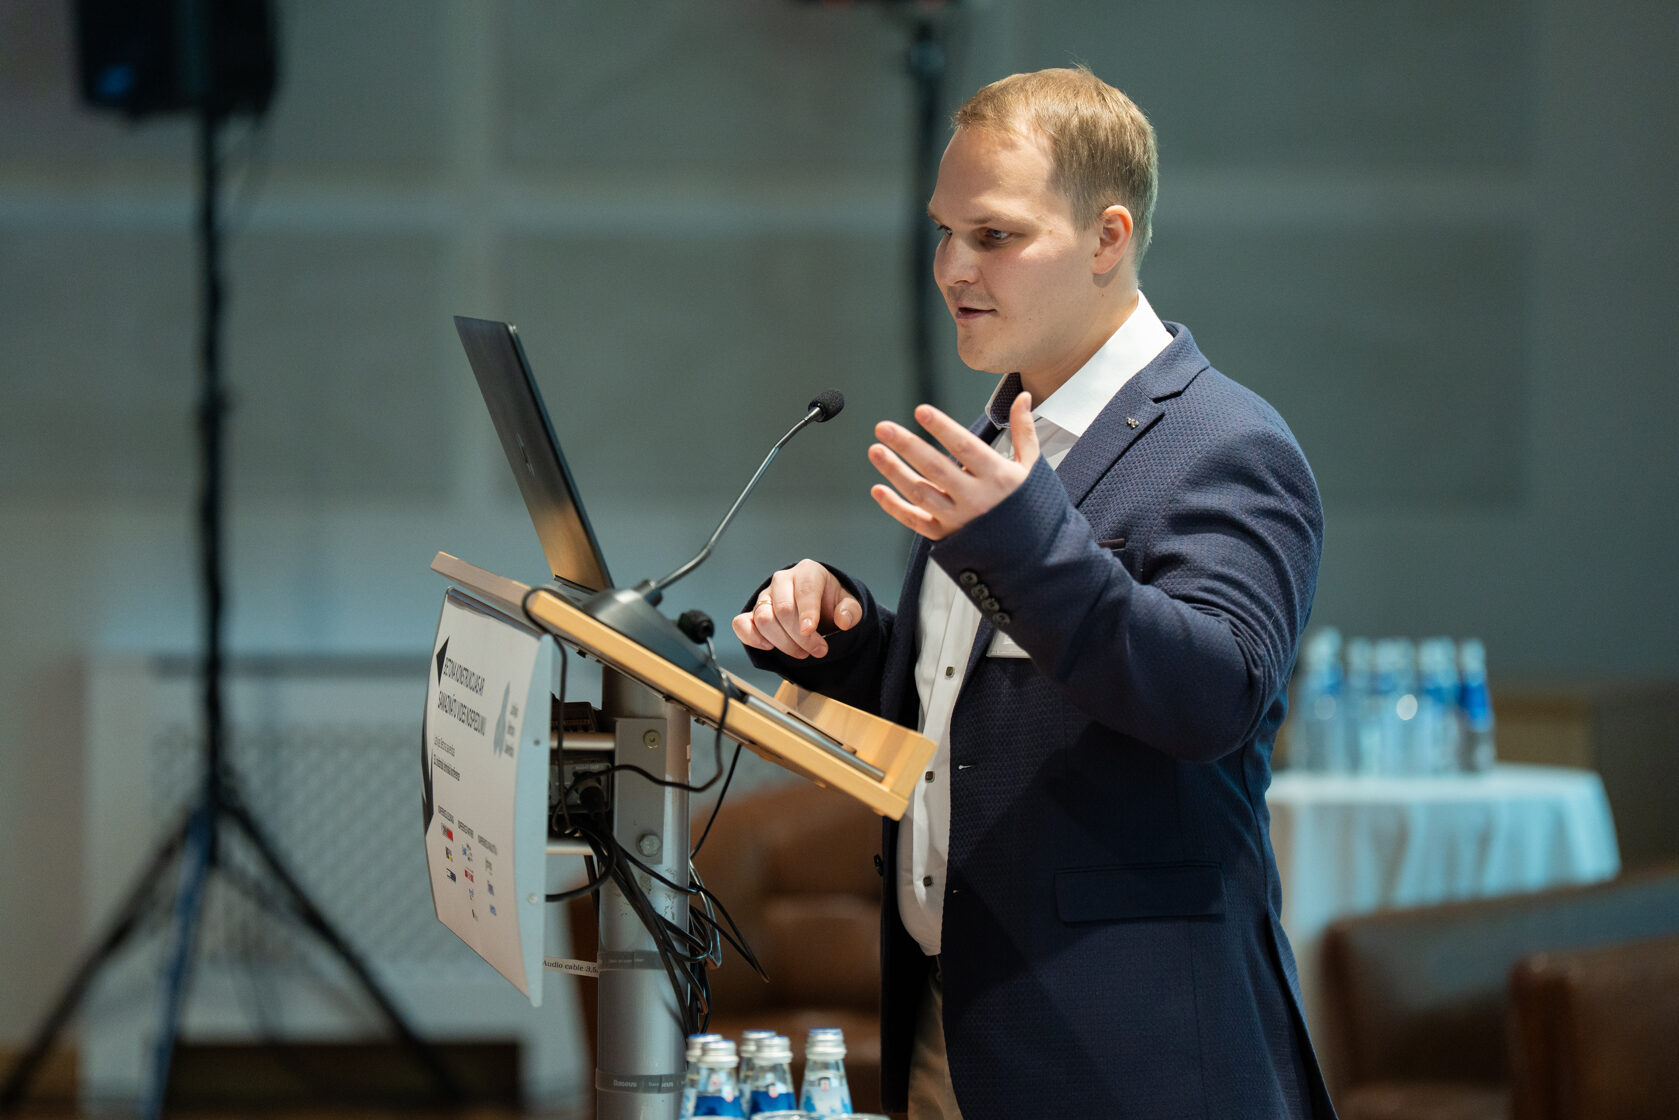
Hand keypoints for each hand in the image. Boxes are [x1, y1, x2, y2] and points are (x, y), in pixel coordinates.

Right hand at [731, 559, 861, 658]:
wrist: (817, 606)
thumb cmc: (830, 602)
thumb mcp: (848, 604)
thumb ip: (850, 611)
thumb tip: (843, 620)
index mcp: (808, 572)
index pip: (804, 590)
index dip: (807, 613)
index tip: (810, 631)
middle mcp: (783, 580)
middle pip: (783, 609)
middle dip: (800, 635)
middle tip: (817, 650)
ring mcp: (765, 597)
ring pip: (764, 619)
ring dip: (783, 642)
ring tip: (801, 653)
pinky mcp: (752, 613)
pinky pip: (741, 624)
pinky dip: (752, 637)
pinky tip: (769, 647)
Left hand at [868, 392, 1038, 540]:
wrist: (1031, 555)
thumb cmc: (1028, 506)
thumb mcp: (1031, 468)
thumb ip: (1023, 431)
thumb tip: (1022, 396)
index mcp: (997, 477)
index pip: (965, 447)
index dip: (942, 428)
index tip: (921, 411)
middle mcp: (976, 498)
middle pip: (936, 468)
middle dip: (907, 446)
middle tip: (884, 428)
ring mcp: (958, 519)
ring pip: (920, 494)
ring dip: (894, 472)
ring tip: (875, 450)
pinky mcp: (946, 537)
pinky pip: (915, 522)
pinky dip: (894, 507)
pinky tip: (877, 490)